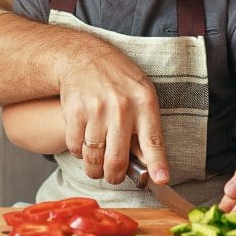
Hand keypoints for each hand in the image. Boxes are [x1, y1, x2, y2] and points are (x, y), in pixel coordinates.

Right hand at [59, 40, 168, 185]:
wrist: (83, 56)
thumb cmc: (117, 78)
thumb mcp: (141, 93)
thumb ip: (146, 126)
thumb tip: (149, 164)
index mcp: (144, 103)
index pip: (153, 141)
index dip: (157, 164)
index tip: (160, 180)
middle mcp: (121, 108)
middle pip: (117, 160)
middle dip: (115, 177)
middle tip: (114, 176)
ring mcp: (96, 110)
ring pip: (94, 159)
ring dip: (95, 170)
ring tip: (97, 167)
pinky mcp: (75, 112)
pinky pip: (76, 148)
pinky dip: (79, 153)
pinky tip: (84, 144)